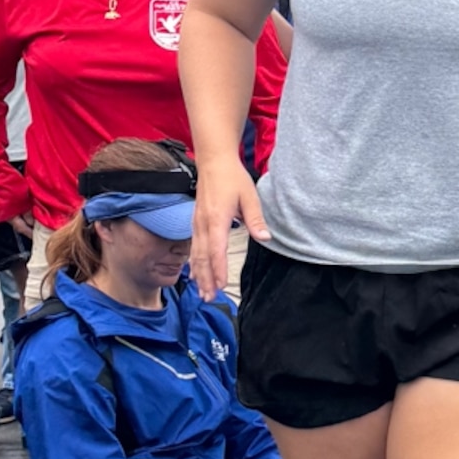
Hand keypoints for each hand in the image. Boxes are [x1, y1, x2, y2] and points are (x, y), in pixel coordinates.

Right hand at [192, 157, 266, 299]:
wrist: (213, 161)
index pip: (216, 250)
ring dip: (199, 275)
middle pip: (202, 257)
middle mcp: (203, 224)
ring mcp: (197, 223)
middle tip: (209, 298)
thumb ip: (255, 219)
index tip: (221, 285)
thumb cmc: (232, 178)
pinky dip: (194, 264)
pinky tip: (195, 274)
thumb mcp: (249, 196)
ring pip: (195, 254)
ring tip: (202, 293)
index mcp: (216, 219)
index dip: (218, 269)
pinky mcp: (195, 222)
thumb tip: (265, 238)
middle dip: (206, 279)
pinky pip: (193, 247)